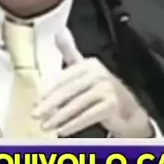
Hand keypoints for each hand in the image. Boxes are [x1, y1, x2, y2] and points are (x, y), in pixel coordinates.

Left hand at [33, 29, 153, 137]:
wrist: (128, 110)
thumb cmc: (101, 89)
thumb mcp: (85, 68)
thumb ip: (70, 51)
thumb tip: (58, 31)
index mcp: (89, 64)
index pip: (64, 78)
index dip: (49, 91)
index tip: (35, 102)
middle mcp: (98, 73)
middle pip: (69, 91)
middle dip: (50, 105)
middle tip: (35, 115)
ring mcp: (106, 88)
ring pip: (76, 105)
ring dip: (59, 117)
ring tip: (46, 126)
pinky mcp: (111, 104)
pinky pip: (87, 116)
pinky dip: (73, 125)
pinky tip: (62, 131)